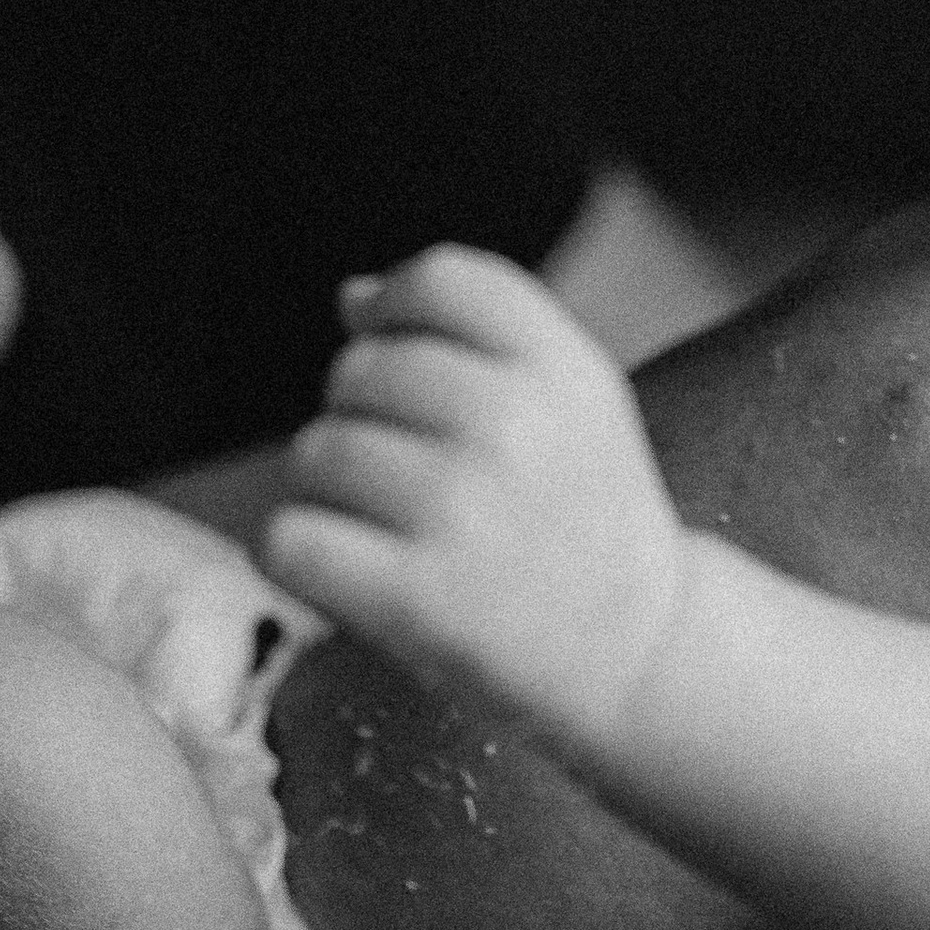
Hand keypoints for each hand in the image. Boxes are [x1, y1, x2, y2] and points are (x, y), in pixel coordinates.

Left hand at [265, 245, 683, 735]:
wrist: (639, 650)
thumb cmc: (586, 515)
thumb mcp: (575, 398)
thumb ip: (475, 334)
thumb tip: (352, 297)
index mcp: (561, 365)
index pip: (439, 279)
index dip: (393, 309)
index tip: (397, 355)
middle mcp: (513, 424)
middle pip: (361, 367)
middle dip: (360, 413)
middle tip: (403, 471)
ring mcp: (461, 509)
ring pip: (315, 452)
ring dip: (327, 490)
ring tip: (381, 524)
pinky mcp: (415, 596)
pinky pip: (290, 540)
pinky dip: (300, 557)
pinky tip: (348, 569)